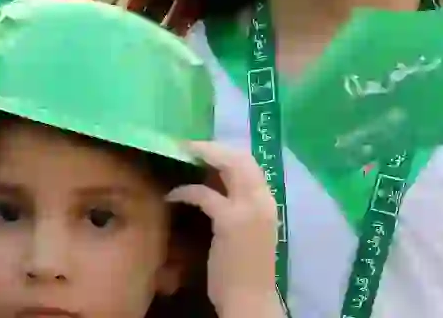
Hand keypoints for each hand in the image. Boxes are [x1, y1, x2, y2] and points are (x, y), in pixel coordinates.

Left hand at [165, 141, 282, 316]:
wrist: (251, 298)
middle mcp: (263, 200)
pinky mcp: (229, 222)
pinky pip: (204, 194)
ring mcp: (249, 209)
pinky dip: (186, 191)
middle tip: (191, 144)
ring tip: (183, 154)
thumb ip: (241, 208)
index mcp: (269, 202)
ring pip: (229, 166)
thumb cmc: (248, 270)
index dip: (228, 152)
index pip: (252, 164)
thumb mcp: (251, 231)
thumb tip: (219, 189)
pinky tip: (173, 195)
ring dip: (204, 156)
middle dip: (215, 147)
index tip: (207, 149)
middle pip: (242, 158)